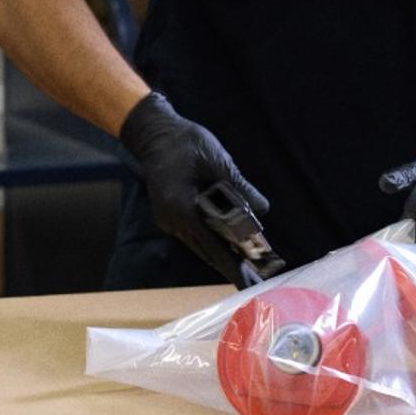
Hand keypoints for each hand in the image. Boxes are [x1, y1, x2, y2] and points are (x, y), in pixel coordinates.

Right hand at [118, 93, 269, 283]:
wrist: (154, 133)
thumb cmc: (185, 142)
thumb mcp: (217, 160)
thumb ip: (238, 186)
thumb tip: (261, 209)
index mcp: (181, 206)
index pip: (211, 243)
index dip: (231, 263)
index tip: (246, 281)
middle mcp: (172, 219)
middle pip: (205, 249)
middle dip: (230, 264)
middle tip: (254, 278)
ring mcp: (167, 219)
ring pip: (198, 244)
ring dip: (221, 254)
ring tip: (246, 266)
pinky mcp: (168, 216)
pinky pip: (192, 235)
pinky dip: (211, 242)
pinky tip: (227, 246)